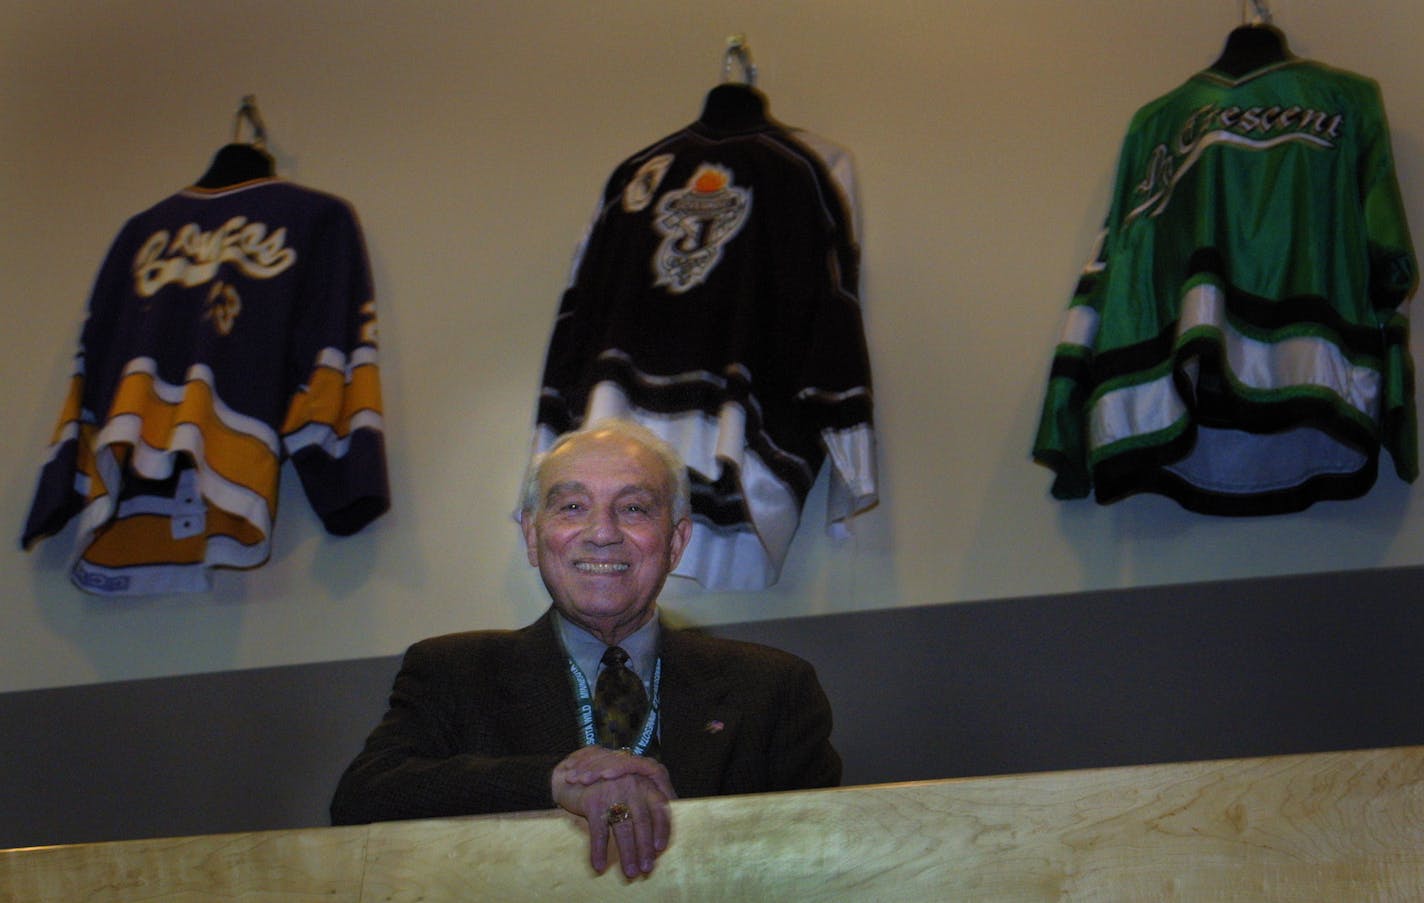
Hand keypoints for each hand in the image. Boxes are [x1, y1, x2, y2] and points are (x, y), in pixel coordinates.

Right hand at [551, 748, 674, 876]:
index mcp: (644, 782)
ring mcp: (612, 792)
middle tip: (647, 868)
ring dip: (627, 854)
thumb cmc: (608, 781)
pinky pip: (598, 831)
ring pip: (623, 829)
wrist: (575, 769)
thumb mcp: (631, 782)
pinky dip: (599, 851)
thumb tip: (664, 824)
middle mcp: (631, 785)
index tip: (660, 848)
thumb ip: (648, 799)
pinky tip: (600, 865)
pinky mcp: (593, 801)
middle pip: (643, 821)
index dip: (662, 829)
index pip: (660, 807)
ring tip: (631, 872)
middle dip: (645, 848)